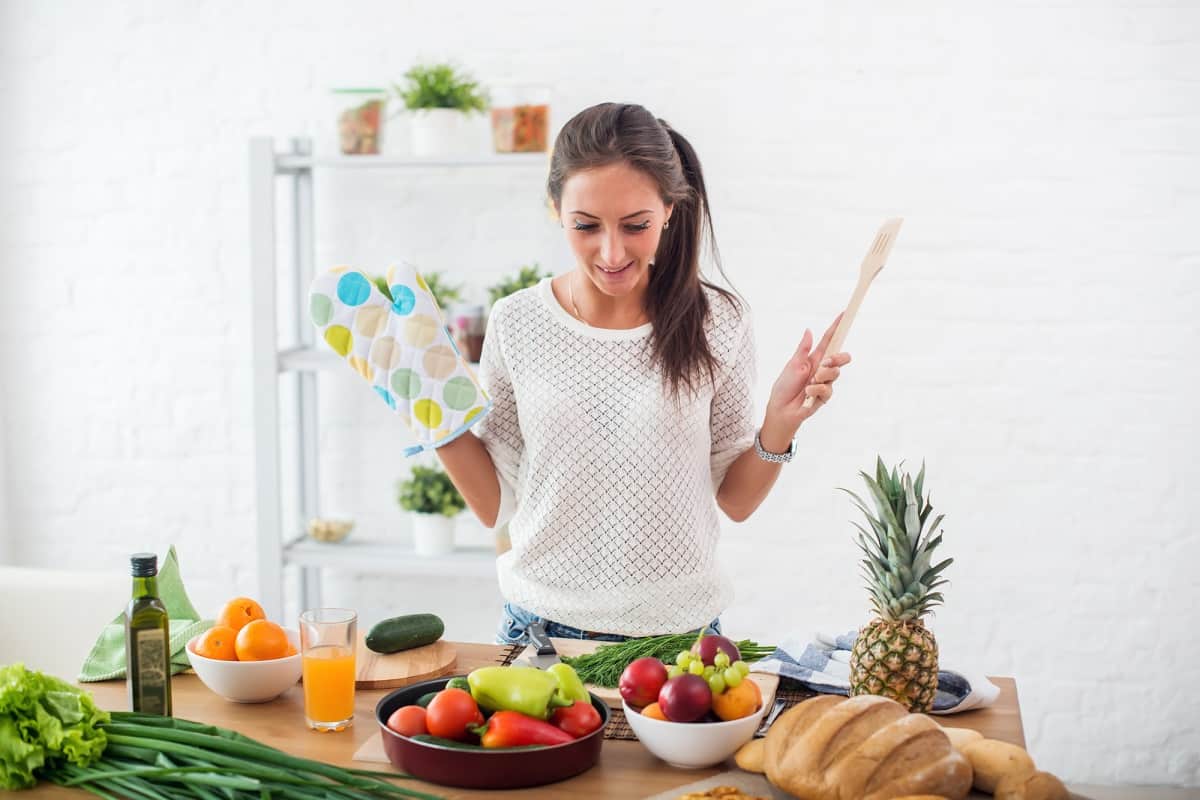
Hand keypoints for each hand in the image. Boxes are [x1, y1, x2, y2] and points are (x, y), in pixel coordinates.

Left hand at [761, 312, 851, 446]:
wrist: (781, 409)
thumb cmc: (784, 386)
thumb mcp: (793, 364)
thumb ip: (803, 349)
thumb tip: (809, 330)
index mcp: (814, 358)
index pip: (829, 340)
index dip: (837, 327)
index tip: (844, 313)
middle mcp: (822, 369)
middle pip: (841, 357)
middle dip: (838, 357)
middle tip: (826, 362)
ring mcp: (825, 382)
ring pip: (835, 373)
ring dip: (822, 376)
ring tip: (809, 382)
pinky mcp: (825, 396)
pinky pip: (828, 389)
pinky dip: (816, 389)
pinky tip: (807, 393)